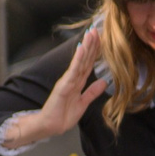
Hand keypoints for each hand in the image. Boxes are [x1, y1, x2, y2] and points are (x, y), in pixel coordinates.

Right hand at [5, 23, 109, 149]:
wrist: (50, 127)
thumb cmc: (62, 116)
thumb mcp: (83, 103)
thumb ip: (92, 92)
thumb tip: (104, 81)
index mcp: (78, 82)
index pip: (88, 63)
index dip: (95, 51)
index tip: (101, 39)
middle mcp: (73, 78)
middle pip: (84, 58)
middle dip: (91, 44)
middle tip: (96, 29)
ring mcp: (68, 80)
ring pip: (79, 61)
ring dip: (85, 46)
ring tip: (90, 33)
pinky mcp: (64, 85)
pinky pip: (73, 70)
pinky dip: (78, 58)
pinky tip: (81, 48)